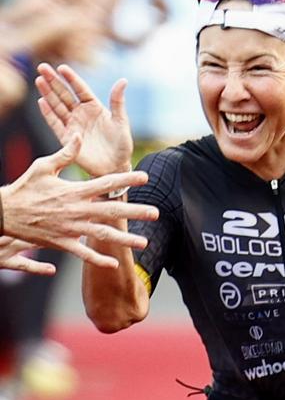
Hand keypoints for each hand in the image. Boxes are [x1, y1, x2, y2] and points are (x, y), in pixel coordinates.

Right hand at [0, 136, 159, 268]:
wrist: (5, 213)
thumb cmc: (23, 188)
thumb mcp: (43, 166)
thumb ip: (65, 153)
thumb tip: (80, 135)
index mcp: (74, 191)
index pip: (106, 184)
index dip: (126, 180)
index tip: (145, 177)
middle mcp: (76, 210)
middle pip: (111, 211)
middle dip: (135, 212)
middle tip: (156, 213)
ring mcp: (70, 229)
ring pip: (103, 235)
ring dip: (125, 240)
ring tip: (144, 243)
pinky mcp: (62, 243)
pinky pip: (84, 253)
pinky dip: (99, 259)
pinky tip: (114, 264)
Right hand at [35, 62, 133, 176]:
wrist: (115, 166)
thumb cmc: (121, 145)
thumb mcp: (121, 121)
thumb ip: (117, 101)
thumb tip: (123, 80)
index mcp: (94, 107)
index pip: (80, 89)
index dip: (71, 78)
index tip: (62, 67)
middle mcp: (81, 114)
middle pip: (64, 94)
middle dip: (53, 81)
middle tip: (42, 67)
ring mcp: (73, 125)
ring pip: (57, 106)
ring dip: (48, 94)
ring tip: (39, 80)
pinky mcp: (67, 138)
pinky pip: (56, 124)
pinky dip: (49, 113)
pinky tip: (42, 102)